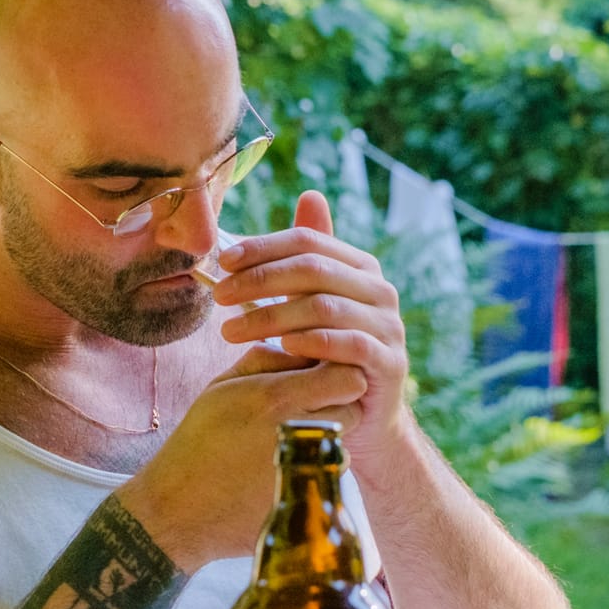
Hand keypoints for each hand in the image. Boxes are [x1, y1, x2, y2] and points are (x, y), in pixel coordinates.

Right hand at [116, 341, 367, 570]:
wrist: (180, 506)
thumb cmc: (199, 440)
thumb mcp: (222, 388)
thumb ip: (265, 360)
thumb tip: (301, 349)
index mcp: (275, 396)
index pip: (347, 375)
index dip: (339, 371)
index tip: (321, 374)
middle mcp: (295, 430)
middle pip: (354, 407)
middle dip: (341, 402)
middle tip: (313, 405)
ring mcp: (303, 467)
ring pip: (347, 439)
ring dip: (332, 434)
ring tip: (297, 436)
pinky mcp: (304, 496)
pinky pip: (333, 472)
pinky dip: (320, 465)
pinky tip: (292, 463)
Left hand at [208, 191, 415, 477]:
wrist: (363, 414)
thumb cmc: (328, 354)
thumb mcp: (313, 304)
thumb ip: (306, 259)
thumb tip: (310, 193)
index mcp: (360, 267)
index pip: (308, 241)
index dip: (263, 246)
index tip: (222, 261)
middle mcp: (380, 290)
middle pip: (313, 269)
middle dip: (259, 280)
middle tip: (218, 295)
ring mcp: (389, 326)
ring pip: (324, 307)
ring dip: (271, 316)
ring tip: (230, 331)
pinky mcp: (389, 363)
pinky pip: (349, 344)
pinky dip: (311, 342)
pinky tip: (278, 347)